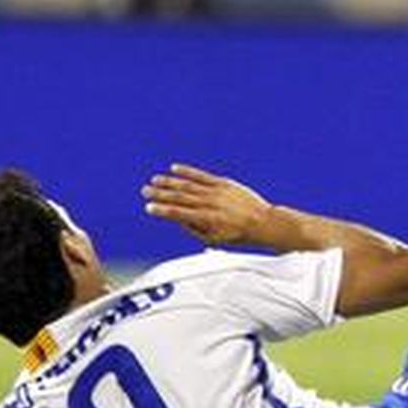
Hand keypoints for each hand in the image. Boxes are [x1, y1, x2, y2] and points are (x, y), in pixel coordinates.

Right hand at [143, 163, 270, 245]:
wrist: (262, 221)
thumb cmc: (238, 234)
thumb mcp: (214, 240)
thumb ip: (194, 231)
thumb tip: (177, 220)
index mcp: (207, 220)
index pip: (180, 214)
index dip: (163, 210)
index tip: (149, 208)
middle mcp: (211, 203)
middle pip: (181, 197)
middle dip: (161, 194)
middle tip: (145, 191)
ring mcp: (217, 191)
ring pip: (189, 185)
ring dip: (170, 182)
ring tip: (155, 180)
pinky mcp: (223, 182)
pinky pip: (202, 175)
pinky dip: (188, 171)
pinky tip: (174, 168)